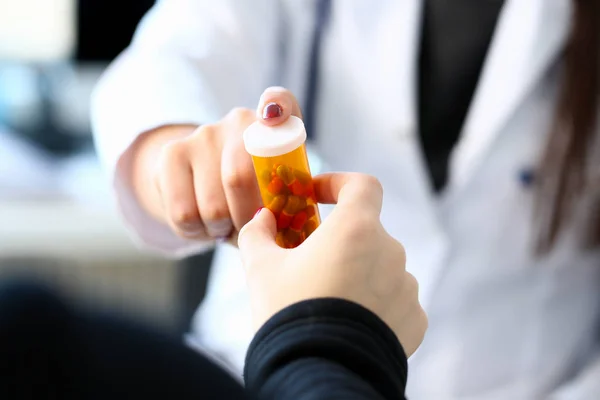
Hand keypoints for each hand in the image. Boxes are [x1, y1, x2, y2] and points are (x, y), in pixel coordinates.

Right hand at [128, 87, 302, 242]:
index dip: (277, 106)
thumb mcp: (281, 194)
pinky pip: (184, 212)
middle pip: (240, 178)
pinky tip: (203, 225)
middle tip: (249, 230)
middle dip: (248, 221)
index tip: (271, 116)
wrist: (201, 184)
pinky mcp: (172, 153)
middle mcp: (240, 122)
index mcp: (279, 128)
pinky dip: (196, 232)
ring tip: (226, 226)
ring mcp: (204, 134)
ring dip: (222, 230)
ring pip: (213, 206)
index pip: (281, 101)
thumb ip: (289, 201)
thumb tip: (281, 226)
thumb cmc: (255, 196)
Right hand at [238, 173, 427, 356]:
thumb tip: (263, 221)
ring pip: (380, 267)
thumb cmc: (288, 312)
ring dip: (359, 274)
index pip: (362, 185)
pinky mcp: (415, 318)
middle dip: (339, 242)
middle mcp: (390, 251)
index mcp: (356, 228)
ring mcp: (407, 286)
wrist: (319, 372)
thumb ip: (258, 233)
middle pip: (365, 232)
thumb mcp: (260, 268)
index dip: (339, 184)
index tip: (318, 196)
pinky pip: (394, 300)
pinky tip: (351, 323)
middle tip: (310, 265)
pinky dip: (375, 305)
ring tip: (329, 302)